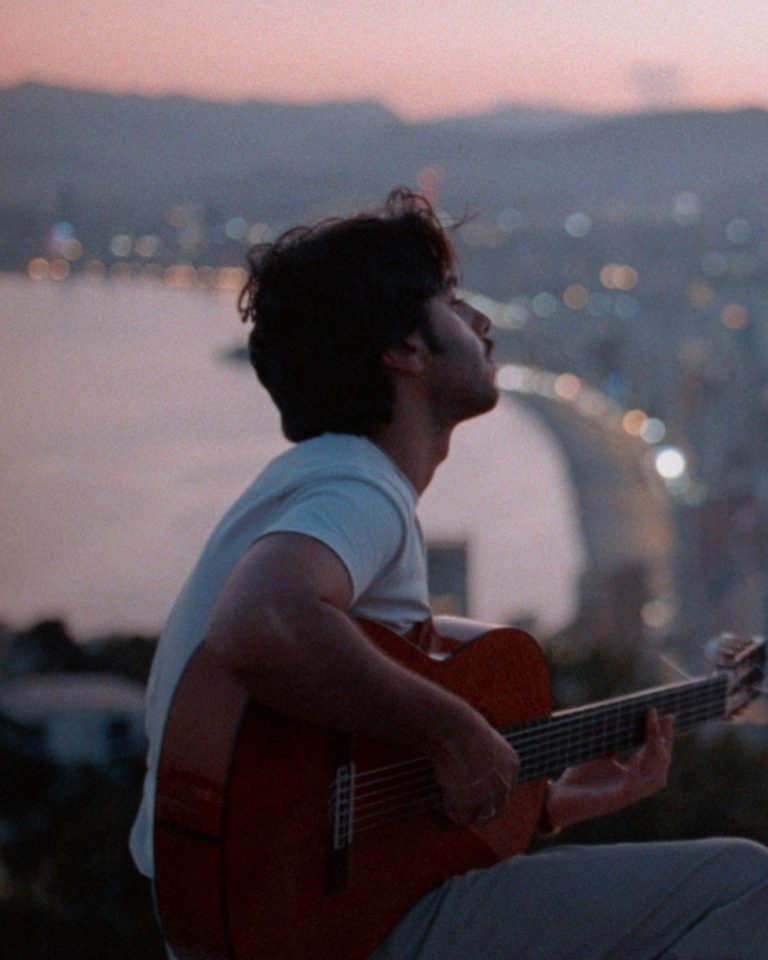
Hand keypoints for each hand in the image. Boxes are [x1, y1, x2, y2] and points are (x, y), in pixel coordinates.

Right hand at [430, 718, 518, 827]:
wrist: (457, 730)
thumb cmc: (461, 727)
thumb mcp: (477, 737)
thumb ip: (478, 750)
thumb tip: (465, 754)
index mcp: (511, 764)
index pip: (505, 787)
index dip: (488, 790)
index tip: (472, 787)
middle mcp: (506, 784)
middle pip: (497, 807)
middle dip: (480, 808)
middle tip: (460, 801)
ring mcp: (491, 798)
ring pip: (481, 817)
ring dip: (466, 811)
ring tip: (447, 797)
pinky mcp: (472, 806)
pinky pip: (462, 817)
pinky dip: (451, 809)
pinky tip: (442, 795)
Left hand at [544, 709, 674, 829]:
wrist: (559, 799)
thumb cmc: (579, 778)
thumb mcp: (598, 754)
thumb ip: (612, 742)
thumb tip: (621, 715)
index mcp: (633, 776)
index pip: (655, 755)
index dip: (663, 735)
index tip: (667, 715)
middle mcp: (634, 787)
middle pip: (660, 764)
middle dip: (665, 740)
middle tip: (666, 718)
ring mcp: (625, 795)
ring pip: (655, 780)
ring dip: (658, 758)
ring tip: (657, 737)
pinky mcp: (613, 800)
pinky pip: (631, 788)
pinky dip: (636, 772)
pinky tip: (636, 757)